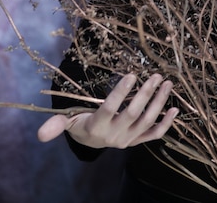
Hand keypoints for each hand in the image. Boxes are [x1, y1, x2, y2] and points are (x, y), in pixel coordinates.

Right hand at [37, 73, 178, 148]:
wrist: (91, 143)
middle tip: (156, 75)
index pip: (110, 108)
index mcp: (97, 127)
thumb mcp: (68, 121)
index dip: (121, 93)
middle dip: (145, 94)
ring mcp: (128, 139)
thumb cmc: (81, 123)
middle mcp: (114, 134)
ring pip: (147, 121)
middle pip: (133, 113)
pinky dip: (166, 124)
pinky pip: (154, 135)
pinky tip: (175, 109)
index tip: (132, 74)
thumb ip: (57, 125)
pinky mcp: (137, 141)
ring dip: (159, 102)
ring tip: (167, 83)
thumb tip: (40, 134)